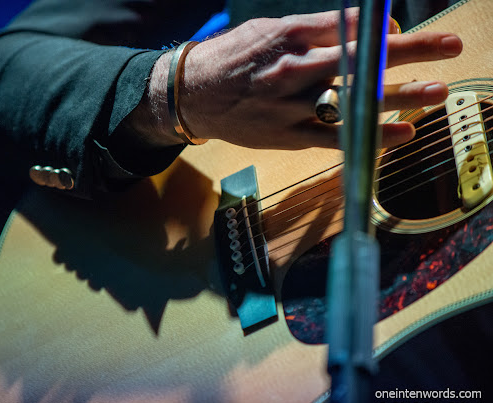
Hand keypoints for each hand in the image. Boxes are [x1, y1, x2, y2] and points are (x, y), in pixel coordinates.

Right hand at [168, 8, 461, 149]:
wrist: (190, 95)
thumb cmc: (233, 59)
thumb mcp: (269, 32)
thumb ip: (316, 31)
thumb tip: (366, 31)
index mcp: (288, 36)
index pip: (348, 27)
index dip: (383, 30)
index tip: (403, 32)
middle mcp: (293, 69)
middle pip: (360, 60)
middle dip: (409, 51)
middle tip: (450, 46)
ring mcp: (290, 106)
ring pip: (352, 101)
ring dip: (399, 95)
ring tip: (437, 90)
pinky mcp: (287, 135)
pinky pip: (335, 137)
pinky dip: (370, 136)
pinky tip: (401, 133)